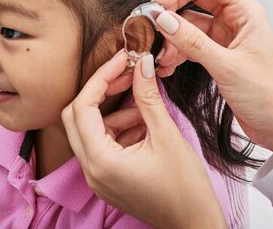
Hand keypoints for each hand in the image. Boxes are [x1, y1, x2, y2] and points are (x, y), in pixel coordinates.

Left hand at [62, 50, 228, 228]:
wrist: (196, 224)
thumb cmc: (186, 189)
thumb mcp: (167, 136)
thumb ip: (148, 98)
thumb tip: (141, 64)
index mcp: (100, 161)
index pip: (83, 107)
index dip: (101, 78)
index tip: (122, 60)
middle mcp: (91, 171)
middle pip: (76, 117)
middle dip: (101, 92)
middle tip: (127, 74)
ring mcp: (97, 178)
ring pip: (90, 131)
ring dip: (113, 112)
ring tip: (145, 107)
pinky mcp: (108, 180)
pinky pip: (102, 146)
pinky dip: (119, 129)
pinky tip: (145, 124)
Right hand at [153, 0, 272, 157]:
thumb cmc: (268, 96)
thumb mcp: (227, 68)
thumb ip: (193, 42)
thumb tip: (164, 20)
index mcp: (246, 11)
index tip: (160, 3)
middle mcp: (235, 18)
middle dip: (170, 11)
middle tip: (150, 24)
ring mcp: (224, 35)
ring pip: (188, 22)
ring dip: (171, 37)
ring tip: (160, 55)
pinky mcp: (216, 52)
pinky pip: (188, 42)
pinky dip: (175, 51)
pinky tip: (166, 65)